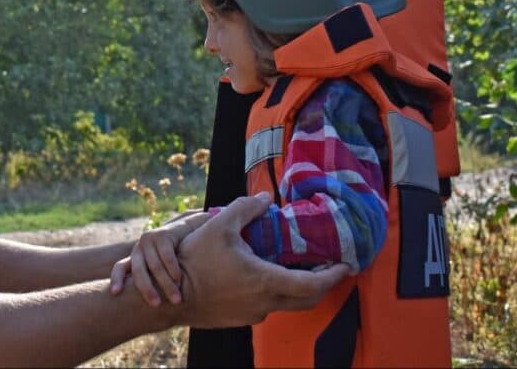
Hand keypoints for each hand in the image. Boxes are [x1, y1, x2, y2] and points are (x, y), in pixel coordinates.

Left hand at [109, 212, 211, 305]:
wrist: (185, 232)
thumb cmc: (171, 256)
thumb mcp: (158, 266)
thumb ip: (150, 280)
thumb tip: (146, 311)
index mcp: (134, 258)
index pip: (119, 267)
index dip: (116, 279)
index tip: (114, 293)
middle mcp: (139, 248)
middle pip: (138, 271)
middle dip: (147, 290)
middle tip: (156, 305)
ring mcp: (149, 240)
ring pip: (155, 266)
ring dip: (166, 284)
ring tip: (176, 299)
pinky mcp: (162, 234)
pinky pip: (166, 255)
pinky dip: (173, 269)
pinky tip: (179, 279)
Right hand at [176, 192, 349, 327]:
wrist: (171, 296)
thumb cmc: (195, 261)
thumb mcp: (219, 226)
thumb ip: (245, 208)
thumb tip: (265, 198)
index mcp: (265, 280)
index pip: (313, 284)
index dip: (333, 275)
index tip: (346, 265)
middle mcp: (265, 302)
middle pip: (308, 299)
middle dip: (324, 284)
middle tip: (330, 268)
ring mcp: (254, 314)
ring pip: (287, 304)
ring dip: (298, 288)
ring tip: (297, 268)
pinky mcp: (242, 319)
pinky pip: (268, 306)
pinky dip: (276, 293)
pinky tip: (265, 277)